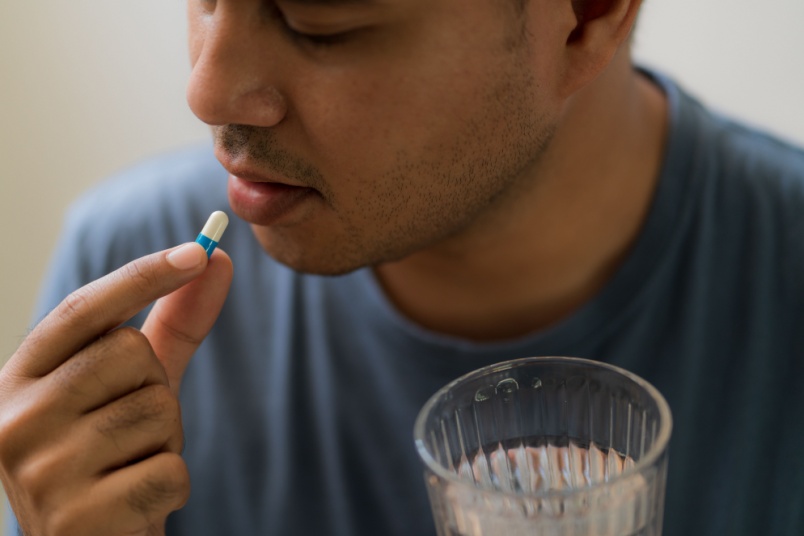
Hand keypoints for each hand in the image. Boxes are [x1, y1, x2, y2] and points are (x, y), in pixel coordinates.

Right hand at [0, 242, 232, 535]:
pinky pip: (170, 470)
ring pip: (157, 410)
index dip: (144, 276)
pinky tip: (136, 502)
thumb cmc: (110, 455)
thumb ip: (172, 324)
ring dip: (166, 438)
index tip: (200, 251)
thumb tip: (217, 259)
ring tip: (129, 466)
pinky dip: (172, 485)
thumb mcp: (133, 386)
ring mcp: (39, 472)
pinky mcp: (78, 518)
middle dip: (155, 385)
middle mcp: (13, 420)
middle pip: (129, 353)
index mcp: (16, 380)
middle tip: (131, 429)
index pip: (83, 309)